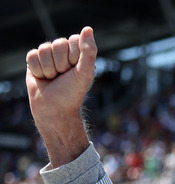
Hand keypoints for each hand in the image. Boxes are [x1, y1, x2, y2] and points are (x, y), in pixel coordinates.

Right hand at [26, 26, 97, 167]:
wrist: (54, 109)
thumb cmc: (72, 92)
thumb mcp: (84, 72)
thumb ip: (88, 51)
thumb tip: (88, 28)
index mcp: (79, 53)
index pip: (73, 40)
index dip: (74, 56)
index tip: (76, 70)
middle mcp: (64, 52)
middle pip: (58, 43)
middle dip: (61, 64)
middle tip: (63, 77)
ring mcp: (48, 56)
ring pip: (44, 49)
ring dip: (49, 68)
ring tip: (53, 78)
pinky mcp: (34, 61)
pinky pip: (32, 55)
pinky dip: (37, 69)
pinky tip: (42, 78)